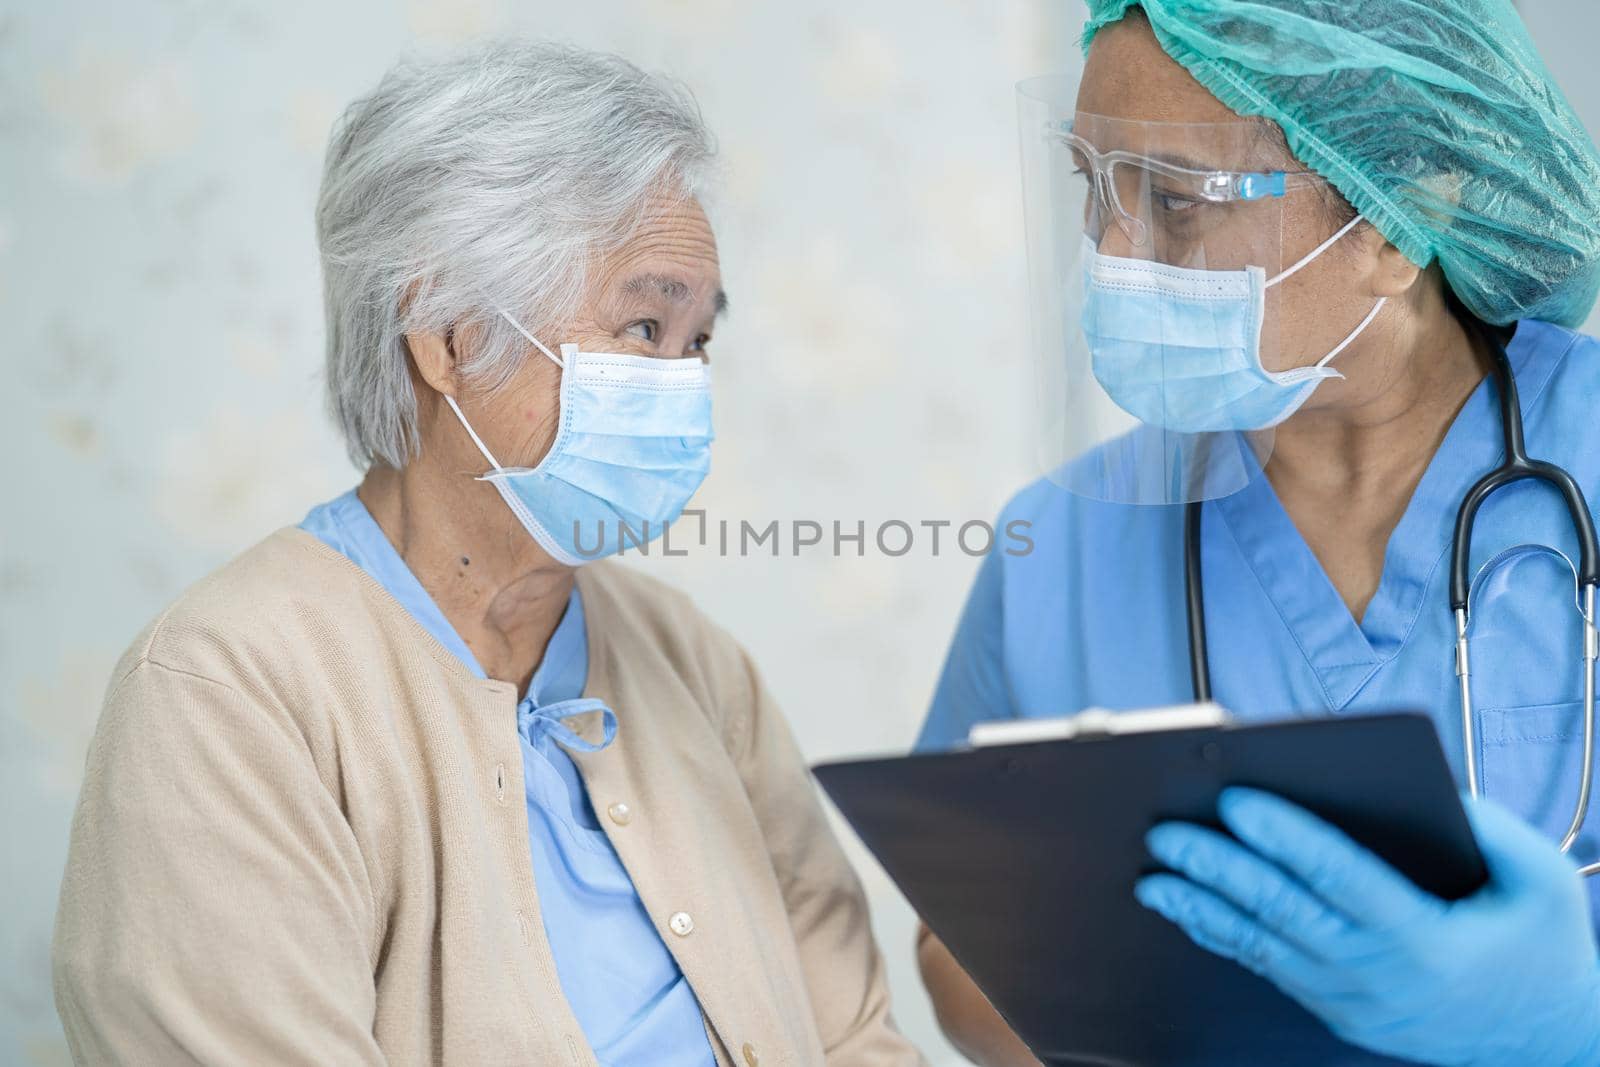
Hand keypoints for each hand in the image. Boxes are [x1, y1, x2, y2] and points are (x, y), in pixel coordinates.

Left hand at [1135, 787, 1599, 1065]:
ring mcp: (1352, 1002)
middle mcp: (1378, 975)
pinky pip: (1271, 970)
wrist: (1552, 1045)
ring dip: (1203, 910)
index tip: (1237, 800)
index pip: (1341, 877)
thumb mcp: (1539, 881)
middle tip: (1166, 834)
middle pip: (1283, 913)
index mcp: (1425, 939)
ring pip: (1264, 947)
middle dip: (1218, 870)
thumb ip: (1486, 826)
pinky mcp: (1339, 1014)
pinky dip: (1226, 937)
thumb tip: (1424, 784)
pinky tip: (1190, 912)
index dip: (1286, 837)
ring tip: (1154, 878)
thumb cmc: (1542, 948)